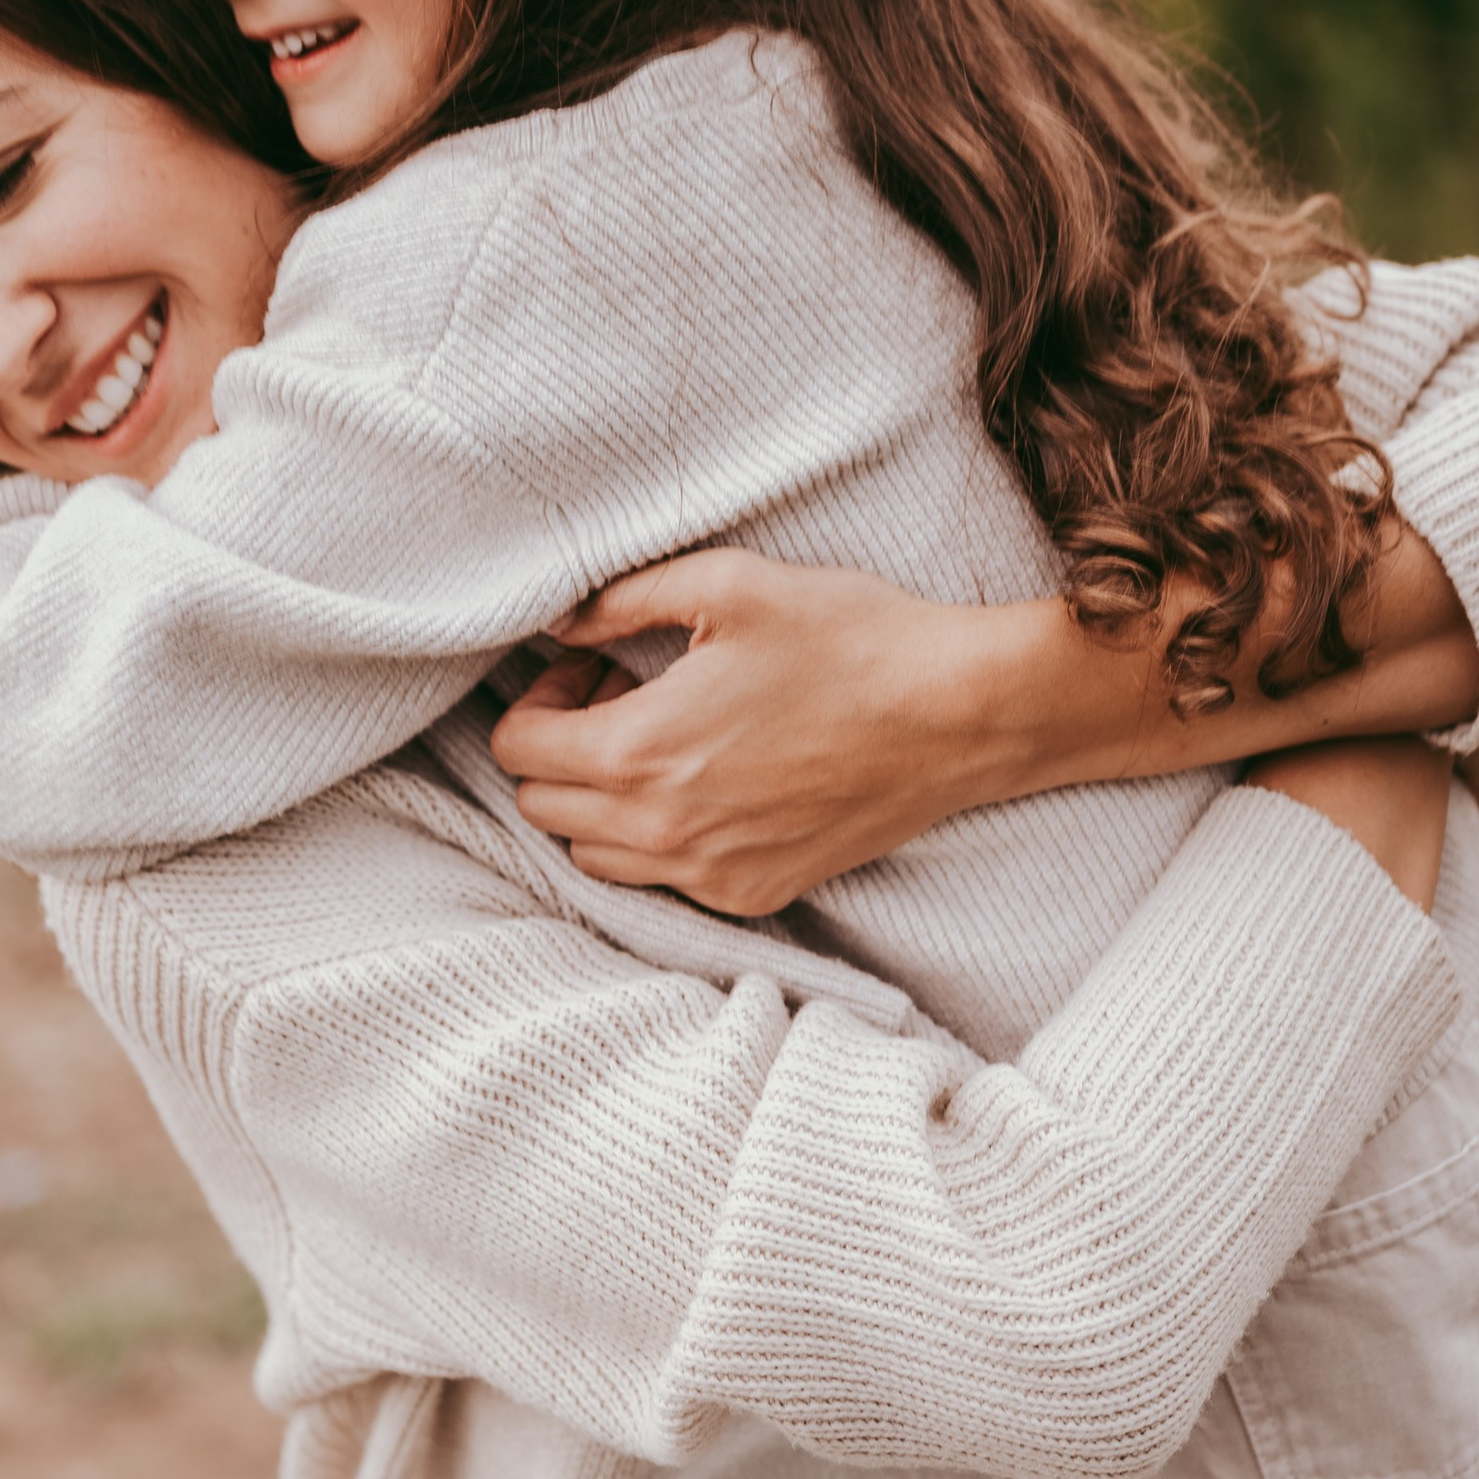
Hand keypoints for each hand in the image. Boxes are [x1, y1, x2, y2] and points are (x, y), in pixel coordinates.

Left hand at [489, 535, 1478, 917]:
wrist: (959, 715)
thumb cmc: (850, 639)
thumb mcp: (728, 584)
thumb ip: (620, 600)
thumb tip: (555, 619)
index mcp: (639, 753)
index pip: (519, 751)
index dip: (541, 699)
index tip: (592, 666)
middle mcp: (662, 831)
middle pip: (542, 808)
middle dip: (562, 748)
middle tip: (622, 693)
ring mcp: (709, 874)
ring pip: (592, 855)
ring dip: (600, 801)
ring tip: (664, 740)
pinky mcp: (753, 894)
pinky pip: (663, 881)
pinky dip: (660, 838)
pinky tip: (714, 782)